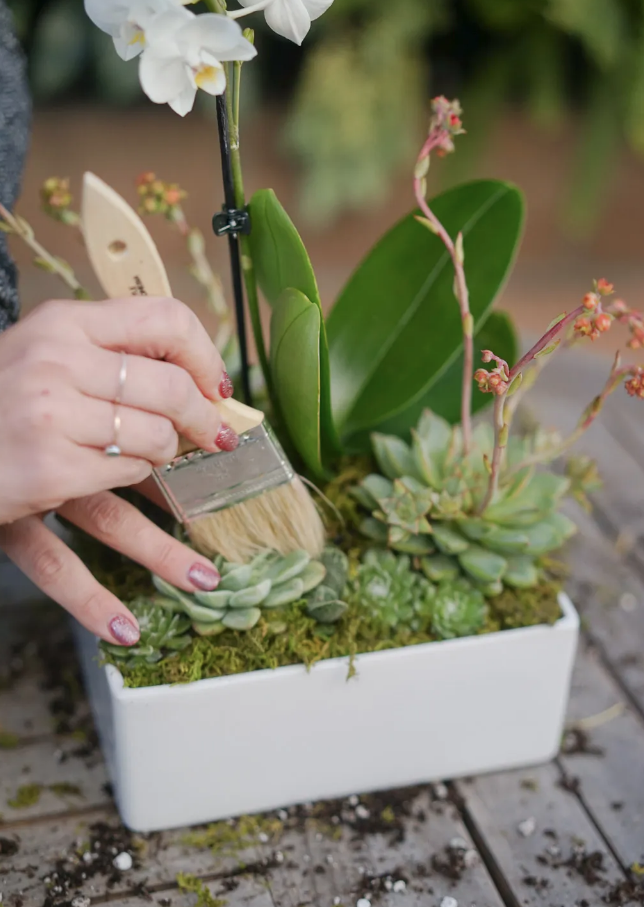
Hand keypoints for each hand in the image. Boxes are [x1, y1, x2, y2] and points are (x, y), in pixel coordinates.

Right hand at [0, 296, 235, 644]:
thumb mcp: (43, 354)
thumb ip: (110, 367)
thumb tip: (202, 404)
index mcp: (65, 325)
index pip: (161, 321)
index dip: (203, 356)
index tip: (218, 391)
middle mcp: (55, 368)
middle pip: (166, 400)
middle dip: (198, 431)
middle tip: (212, 450)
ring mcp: (44, 428)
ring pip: (145, 463)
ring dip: (166, 513)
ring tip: (197, 560)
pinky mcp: (33, 484)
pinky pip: (85, 537)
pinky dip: (99, 595)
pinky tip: (127, 628)